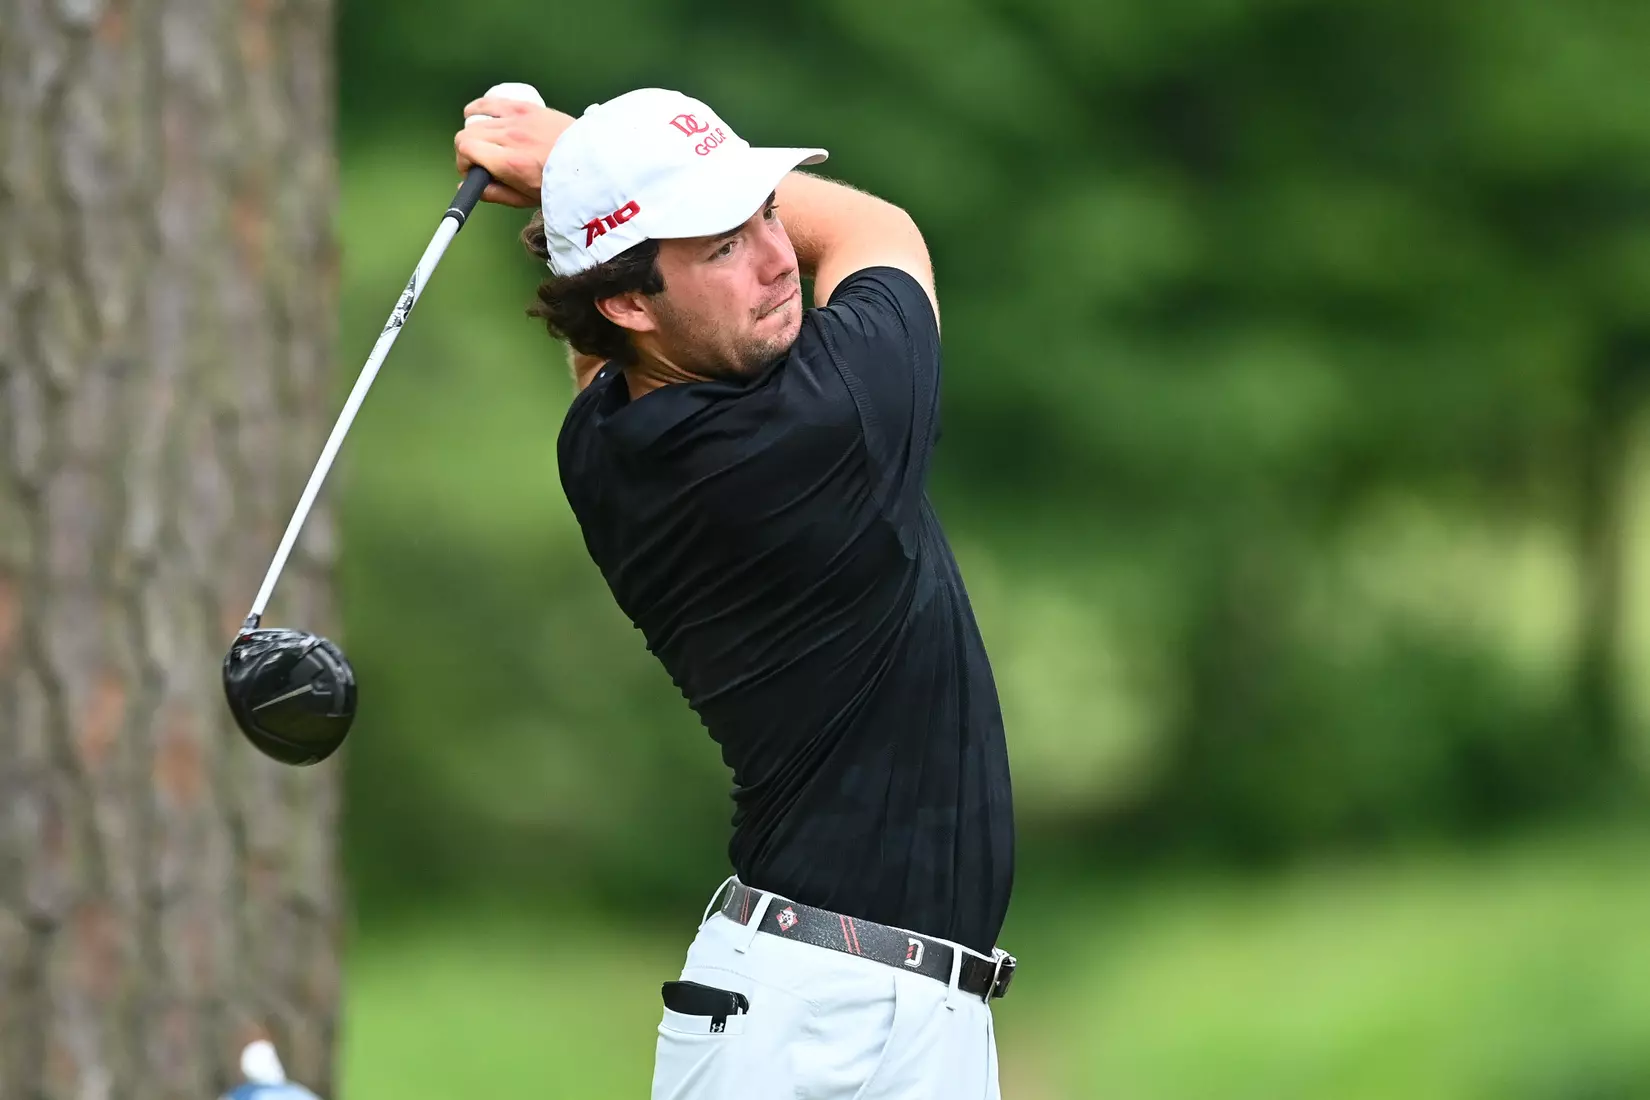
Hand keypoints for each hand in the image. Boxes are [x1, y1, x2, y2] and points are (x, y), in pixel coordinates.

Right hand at [454, 98, 576, 207]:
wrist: (590, 164)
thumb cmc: (561, 184)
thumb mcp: (526, 199)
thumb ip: (493, 193)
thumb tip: (466, 187)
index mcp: (510, 163)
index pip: (466, 150)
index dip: (463, 163)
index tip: (472, 171)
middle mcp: (512, 138)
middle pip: (467, 135)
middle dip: (468, 151)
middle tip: (479, 161)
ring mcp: (518, 120)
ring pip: (476, 118)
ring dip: (473, 132)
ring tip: (480, 142)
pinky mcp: (526, 107)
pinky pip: (491, 101)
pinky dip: (479, 108)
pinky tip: (474, 114)